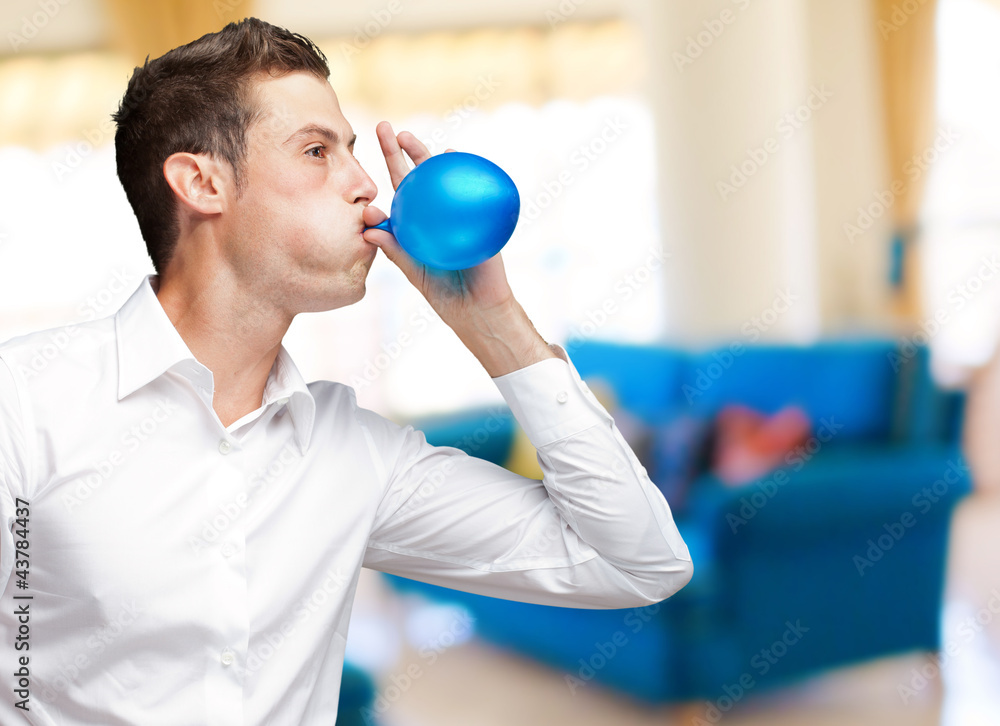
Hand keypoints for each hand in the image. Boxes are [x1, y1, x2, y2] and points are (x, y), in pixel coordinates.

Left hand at [362, 121, 516, 331]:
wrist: (478, 308)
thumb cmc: (444, 292)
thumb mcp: (413, 270)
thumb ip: (394, 249)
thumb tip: (368, 227)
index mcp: (418, 222)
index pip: (399, 190)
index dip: (385, 171)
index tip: (369, 152)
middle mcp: (436, 211)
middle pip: (417, 174)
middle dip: (400, 149)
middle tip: (386, 127)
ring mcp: (458, 210)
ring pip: (442, 176)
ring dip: (426, 154)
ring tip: (409, 138)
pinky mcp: (480, 215)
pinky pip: (471, 188)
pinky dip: (463, 168)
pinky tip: (452, 154)